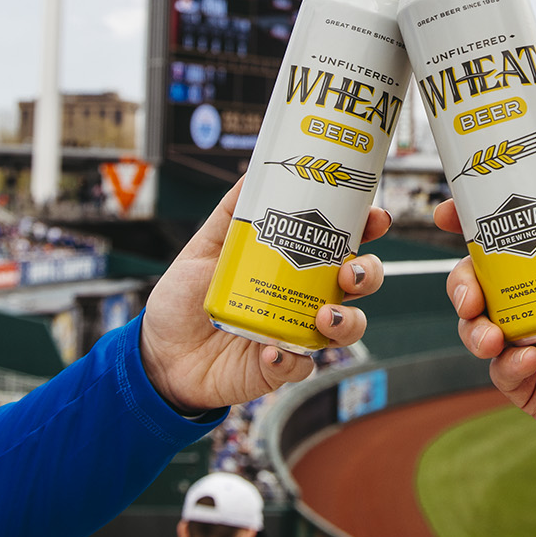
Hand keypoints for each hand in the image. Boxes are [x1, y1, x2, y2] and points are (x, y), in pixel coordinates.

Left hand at [141, 176, 388, 411]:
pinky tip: (271, 351)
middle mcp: (305, 296)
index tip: (376, 217)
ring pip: (347, 329)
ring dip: (347, 322)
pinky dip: (291, 360)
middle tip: (351, 271)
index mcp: (296, 263)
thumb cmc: (187, 296)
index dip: (368, 229)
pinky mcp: (280, 367)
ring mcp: (296, 332)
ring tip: (324, 316)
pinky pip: (301, 368)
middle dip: (369, 274)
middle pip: (360, 284)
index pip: (344, 242)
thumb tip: (257, 168)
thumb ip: (234, 211)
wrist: (160, 349)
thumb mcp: (206, 244)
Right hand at [442, 143, 535, 505]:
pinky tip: (524, 360)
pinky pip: (504, 375)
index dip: (479, 226)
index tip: (452, 210)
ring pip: (486, 328)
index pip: (520, 241)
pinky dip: (504, 364)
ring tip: (488, 329)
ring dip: (474, 324)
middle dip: (464, 281)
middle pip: (489, 284)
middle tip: (468, 289)